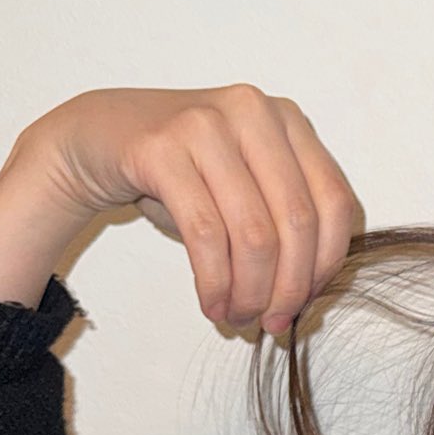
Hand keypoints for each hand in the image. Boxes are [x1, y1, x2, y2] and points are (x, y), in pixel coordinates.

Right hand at [19, 83, 361, 330]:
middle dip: (287, 287)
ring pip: (253, 234)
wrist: (99, 137)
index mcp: (289, 120)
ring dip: (249, 291)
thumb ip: (282, 223)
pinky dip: (214, 282)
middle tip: (270, 321)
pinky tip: (211, 302)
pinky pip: (205, 234)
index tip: (305, 302)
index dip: (326, 263)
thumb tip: (305, 294)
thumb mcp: (245, 186)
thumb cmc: (182, 171)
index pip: (334, 201)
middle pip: (296, 221)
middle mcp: (254, 112)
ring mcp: (207, 124)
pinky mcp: (160, 148)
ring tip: (237, 316)